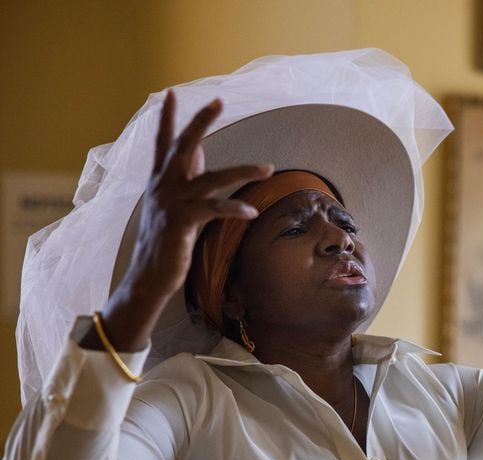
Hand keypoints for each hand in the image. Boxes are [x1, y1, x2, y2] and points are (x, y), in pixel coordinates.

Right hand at [92, 92, 272, 351]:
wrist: (147, 276)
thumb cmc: (164, 243)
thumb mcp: (172, 207)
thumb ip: (184, 181)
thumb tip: (196, 155)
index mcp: (159, 182)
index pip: (162, 143)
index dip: (167, 119)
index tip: (170, 93)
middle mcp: (163, 187)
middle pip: (183, 147)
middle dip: (200, 123)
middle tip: (217, 101)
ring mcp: (171, 204)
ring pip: (211, 179)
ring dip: (242, 171)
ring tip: (268, 167)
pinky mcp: (181, 223)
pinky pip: (213, 210)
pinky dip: (234, 209)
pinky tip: (252, 211)